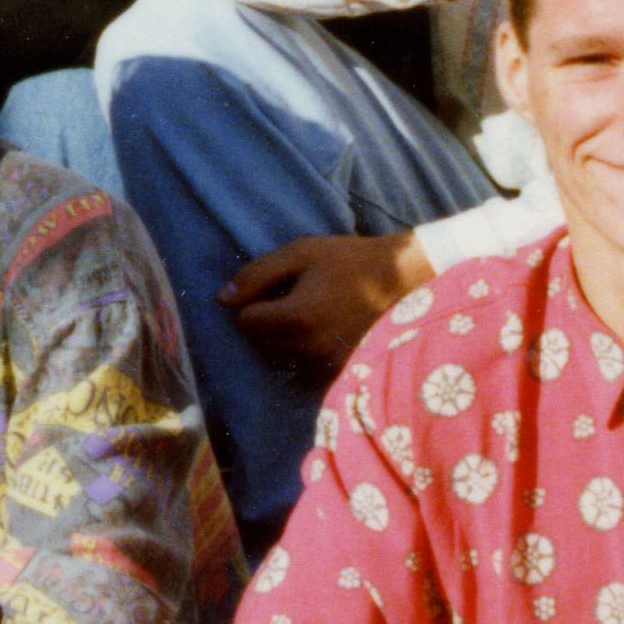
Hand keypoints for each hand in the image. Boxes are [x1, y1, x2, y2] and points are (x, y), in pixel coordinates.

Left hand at [228, 229, 434, 370]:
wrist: (402, 278)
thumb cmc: (348, 260)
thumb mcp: (299, 253)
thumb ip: (256, 274)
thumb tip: (221, 299)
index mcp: (296, 317)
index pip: (245, 322)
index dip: (253, 302)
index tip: (276, 287)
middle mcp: (308, 348)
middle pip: (261, 340)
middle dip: (267, 319)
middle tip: (296, 294)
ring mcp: (326, 363)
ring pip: (281, 352)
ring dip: (285, 334)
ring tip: (313, 308)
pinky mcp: (340, 369)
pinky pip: (304, 361)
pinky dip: (306, 346)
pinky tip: (325, 324)